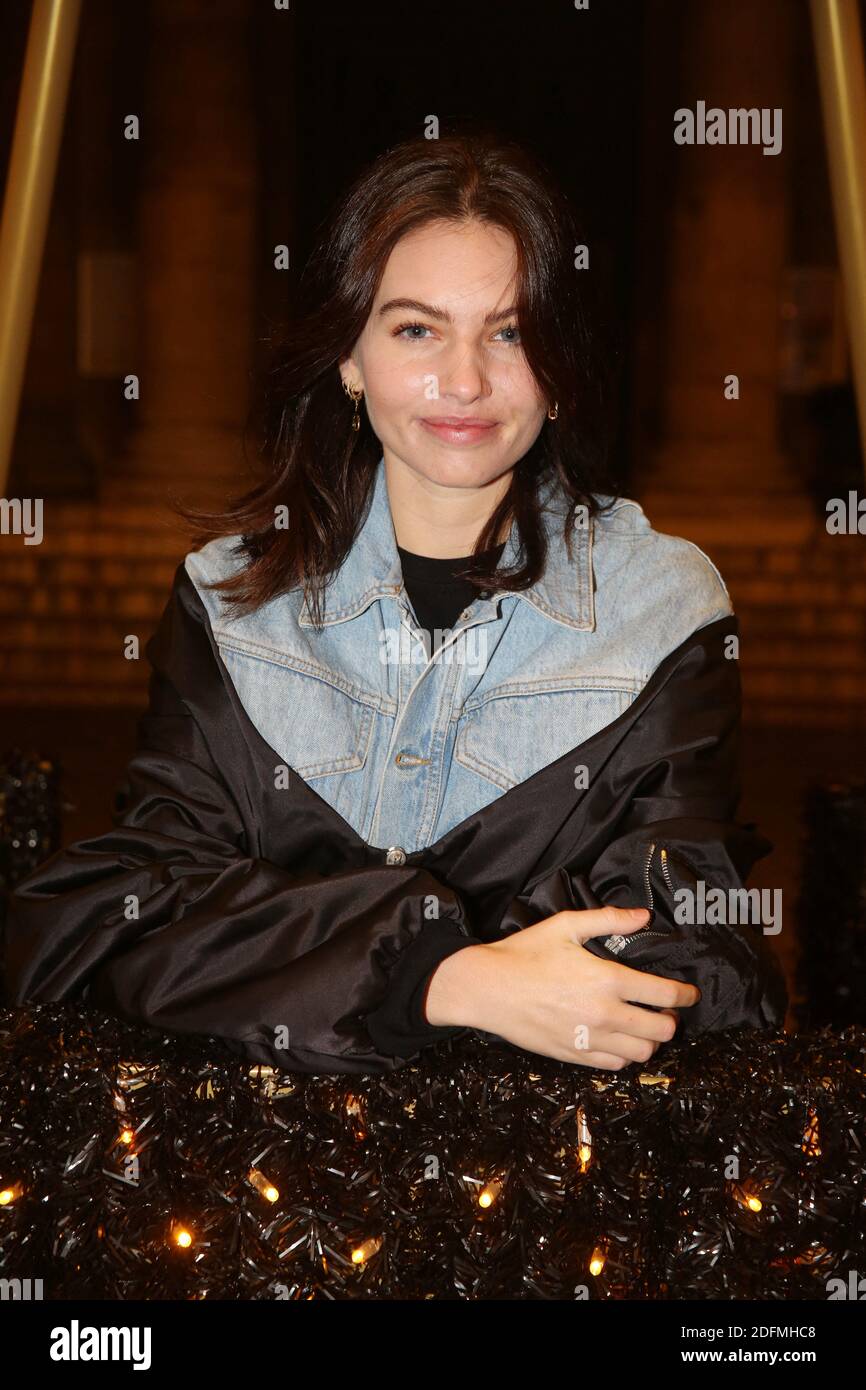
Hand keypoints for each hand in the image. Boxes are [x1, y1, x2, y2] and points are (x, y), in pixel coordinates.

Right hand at [424, 904, 698, 1069]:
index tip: (689, 994)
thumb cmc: (525, 953)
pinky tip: (619, 1039)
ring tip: (645, 1026)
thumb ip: (609, 920)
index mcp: (608, 980)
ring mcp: (589, 1040)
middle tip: (667, 1011)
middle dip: (672, 1021)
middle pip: (662, 1030)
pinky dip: (625, 1055)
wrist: (487, 989)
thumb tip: (643, 916)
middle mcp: (604, 1015)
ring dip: (651, 1040)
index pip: (664, 995)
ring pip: (642, 1053)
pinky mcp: (573, 1056)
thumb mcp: (566, 926)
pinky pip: (615, 1065)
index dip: (685, 995)